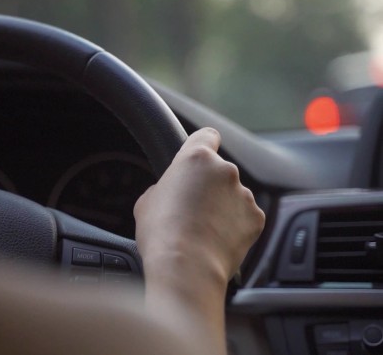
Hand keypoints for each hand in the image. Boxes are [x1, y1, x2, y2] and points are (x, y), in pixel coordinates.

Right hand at [133, 127, 263, 354]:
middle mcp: (225, 171)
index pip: (207, 135)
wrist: (186, 268)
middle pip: (218, 171)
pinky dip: (234, 226)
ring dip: (222, 206)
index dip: (202, 144)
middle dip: (208, 186)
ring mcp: (244, 195)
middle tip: (190, 208)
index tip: (200, 154)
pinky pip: (244, 217)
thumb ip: (165, 187)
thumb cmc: (161, 234)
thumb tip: (172, 193)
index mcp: (196, 158)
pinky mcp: (256, 219)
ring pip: (232, 195)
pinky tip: (216, 240)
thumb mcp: (147, 201)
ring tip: (202, 230)